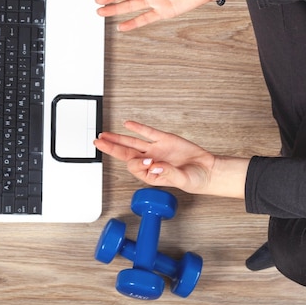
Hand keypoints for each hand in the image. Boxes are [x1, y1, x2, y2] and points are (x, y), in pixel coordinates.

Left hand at [94, 121, 248, 197]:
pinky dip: (138, 128)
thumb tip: (155, 165)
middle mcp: (150, 161)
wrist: (207, 170)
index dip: (138, 163)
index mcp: (151, 174)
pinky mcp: (164, 139)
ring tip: (105, 135)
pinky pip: (148, 132)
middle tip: (98, 142)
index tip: (149, 161)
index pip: (135, 166)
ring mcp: (156, 149)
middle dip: (111, 148)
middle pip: (126, 153)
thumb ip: (169, 173)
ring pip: (133, 142)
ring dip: (118, 138)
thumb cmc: (194, 180)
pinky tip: (127, 124)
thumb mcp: (182, 180)